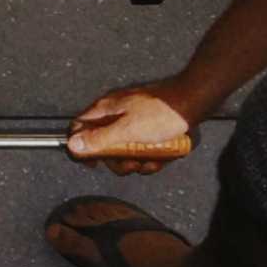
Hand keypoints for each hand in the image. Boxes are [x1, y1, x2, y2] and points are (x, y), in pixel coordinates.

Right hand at [67, 83, 196, 175]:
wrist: (194, 102)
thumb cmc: (161, 114)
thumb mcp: (128, 130)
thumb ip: (99, 139)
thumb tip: (72, 144)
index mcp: (106, 109)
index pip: (79, 126)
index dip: (81, 146)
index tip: (93, 163)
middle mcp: (116, 113)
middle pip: (103, 143)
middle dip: (117, 160)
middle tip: (131, 165)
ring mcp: (133, 119)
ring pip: (124, 147)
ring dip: (136, 161)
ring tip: (150, 163)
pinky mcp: (149, 126)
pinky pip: (142, 146)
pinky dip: (150, 156)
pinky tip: (161, 159)